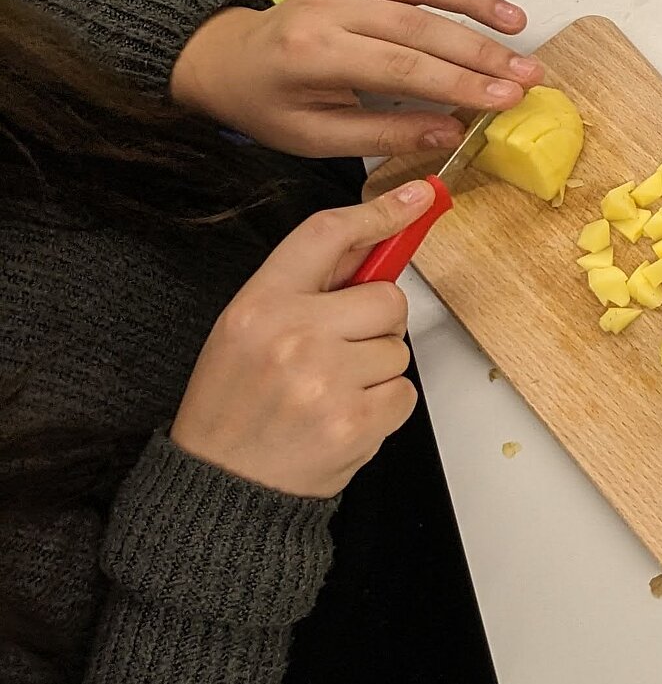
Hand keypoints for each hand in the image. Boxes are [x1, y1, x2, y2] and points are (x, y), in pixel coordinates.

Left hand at [171, 0, 537, 157]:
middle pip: (420, 22)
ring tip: (516, 23)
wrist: (229, 59)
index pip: (402, 67)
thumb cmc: (270, 103)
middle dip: (482, 51)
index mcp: (313, 54)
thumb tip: (451, 132)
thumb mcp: (315, 137)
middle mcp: (328, 7)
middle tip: (527, 73)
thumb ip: (384, 135)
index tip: (506, 99)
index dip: (460, 83)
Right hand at [171, 182, 433, 497]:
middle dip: (378, 323)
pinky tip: (342, 419)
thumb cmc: (234, 406)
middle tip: (339, 353)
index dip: (379, 211)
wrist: (222, 487)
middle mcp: (294, 336)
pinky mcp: (358, 420)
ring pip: (398, 349)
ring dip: (376, 371)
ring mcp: (328, 380)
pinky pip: (404, 392)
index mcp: (259, 306)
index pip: (325, 235)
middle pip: (387, 298)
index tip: (418, 196)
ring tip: (328, 395)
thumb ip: (304, 289)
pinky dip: (384, 407)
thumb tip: (371, 245)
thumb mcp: (246, 331)